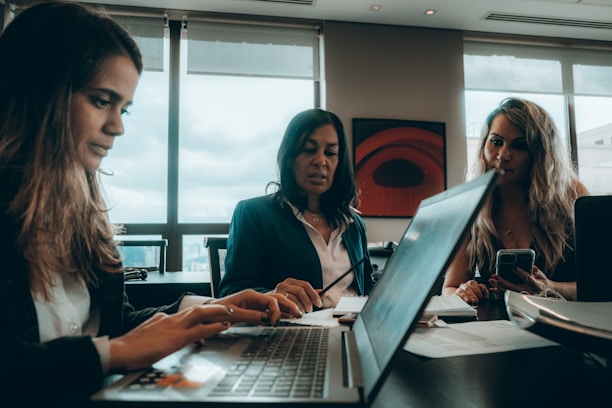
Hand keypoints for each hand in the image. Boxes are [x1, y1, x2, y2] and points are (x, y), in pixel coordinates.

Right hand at [109, 304, 233, 372]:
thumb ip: (156, 335)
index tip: (209, 314)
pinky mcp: (177, 338)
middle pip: (197, 309)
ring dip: (218, 312)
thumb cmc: (128, 349)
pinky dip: (214, 327)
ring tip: (232, 312)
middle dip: (213, 308)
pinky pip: (200, 330)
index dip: (199, 314)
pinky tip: (224, 327)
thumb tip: (162, 338)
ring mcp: (174, 327)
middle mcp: (170, 319)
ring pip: (201, 314)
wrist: (118, 351)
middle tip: (227, 308)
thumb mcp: (145, 338)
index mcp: (162, 319)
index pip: (185, 314)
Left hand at [208, 289, 302, 323]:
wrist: (206, 313)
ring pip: (275, 303)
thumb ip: (251, 316)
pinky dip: (280, 313)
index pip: (270, 300)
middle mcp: (254, 297)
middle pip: (277, 298)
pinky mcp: (253, 310)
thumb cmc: (216, 312)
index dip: (276, 311)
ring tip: (298, 315)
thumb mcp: (233, 315)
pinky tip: (287, 317)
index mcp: (250, 295)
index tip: (276, 323)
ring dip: (287, 308)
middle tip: (299, 315)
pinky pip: (270, 310)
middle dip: (289, 305)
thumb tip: (268, 319)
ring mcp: (254, 303)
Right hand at [271, 278, 322, 313]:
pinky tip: (294, 314)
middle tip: (310, 310)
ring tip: (302, 313)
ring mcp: (278, 291)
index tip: (319, 303)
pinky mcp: (273, 299)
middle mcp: (284, 284)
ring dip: (300, 308)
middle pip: (300, 291)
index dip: (313, 294)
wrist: (266, 304)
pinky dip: (292, 310)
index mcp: (291, 281)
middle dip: (307, 302)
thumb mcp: (297, 296)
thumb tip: (324, 293)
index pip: (305, 285)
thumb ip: (310, 294)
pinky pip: (286, 305)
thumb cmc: (284, 300)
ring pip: (293, 299)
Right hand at [455, 280, 488, 304]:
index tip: (480, 297)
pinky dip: (460, 298)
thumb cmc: (477, 297)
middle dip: (471, 294)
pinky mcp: (456, 296)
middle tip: (475, 300)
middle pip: (467, 288)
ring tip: (469, 301)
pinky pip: (456, 296)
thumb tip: (481, 287)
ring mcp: (459, 290)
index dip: (477, 290)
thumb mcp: (483, 293)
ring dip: (465, 296)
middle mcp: (464, 286)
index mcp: (471, 284)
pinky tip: (464, 301)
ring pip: (461, 291)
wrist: (470, 302)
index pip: (472, 283)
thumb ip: (484, 289)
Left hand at [490, 265, 544, 294]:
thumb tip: (533, 267)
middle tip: (495, 276)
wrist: (543, 291)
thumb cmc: (540, 281)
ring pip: (509, 291)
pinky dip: (499, 292)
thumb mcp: (541, 275)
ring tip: (491, 280)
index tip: (514, 267)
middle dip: (503, 281)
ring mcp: (522, 295)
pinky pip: (507, 295)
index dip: (521, 273)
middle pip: (514, 286)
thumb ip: (536, 271)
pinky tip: (492, 289)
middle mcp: (527, 291)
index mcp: (535, 284)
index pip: (528, 278)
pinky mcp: (517, 297)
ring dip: (498, 286)